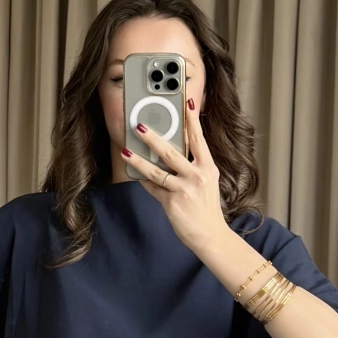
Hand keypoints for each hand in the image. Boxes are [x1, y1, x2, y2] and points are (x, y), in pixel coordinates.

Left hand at [121, 97, 226, 249]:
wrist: (211, 235)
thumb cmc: (206, 207)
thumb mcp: (206, 182)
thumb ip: (192, 166)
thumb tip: (170, 152)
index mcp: (208, 167)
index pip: (199, 139)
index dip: (192, 120)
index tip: (186, 102)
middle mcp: (197, 176)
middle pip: (172, 152)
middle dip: (153, 137)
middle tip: (138, 126)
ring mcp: (184, 190)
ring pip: (156, 171)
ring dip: (139, 160)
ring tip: (126, 151)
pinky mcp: (172, 203)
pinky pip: (153, 188)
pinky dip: (143, 180)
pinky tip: (133, 172)